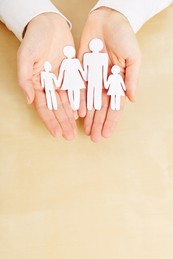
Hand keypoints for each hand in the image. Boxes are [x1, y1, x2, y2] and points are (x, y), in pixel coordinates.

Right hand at [17, 13, 76, 139]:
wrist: (49, 23)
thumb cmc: (34, 39)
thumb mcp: (26, 57)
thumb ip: (25, 80)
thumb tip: (29, 100)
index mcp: (37, 84)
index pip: (44, 107)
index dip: (50, 121)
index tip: (57, 134)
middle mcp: (49, 85)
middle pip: (57, 108)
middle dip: (63, 123)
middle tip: (70, 136)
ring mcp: (61, 81)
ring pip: (68, 102)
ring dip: (72, 117)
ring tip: (78, 130)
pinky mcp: (72, 74)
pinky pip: (78, 90)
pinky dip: (81, 102)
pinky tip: (85, 113)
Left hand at [78, 8, 140, 141]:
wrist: (108, 19)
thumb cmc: (124, 36)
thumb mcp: (133, 57)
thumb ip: (131, 79)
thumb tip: (132, 100)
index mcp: (119, 81)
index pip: (115, 106)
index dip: (111, 121)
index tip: (106, 134)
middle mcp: (106, 83)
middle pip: (101, 109)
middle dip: (98, 124)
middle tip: (94, 139)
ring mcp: (93, 78)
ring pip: (90, 103)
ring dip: (88, 118)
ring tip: (85, 132)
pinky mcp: (82, 71)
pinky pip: (80, 90)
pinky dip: (78, 102)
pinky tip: (77, 114)